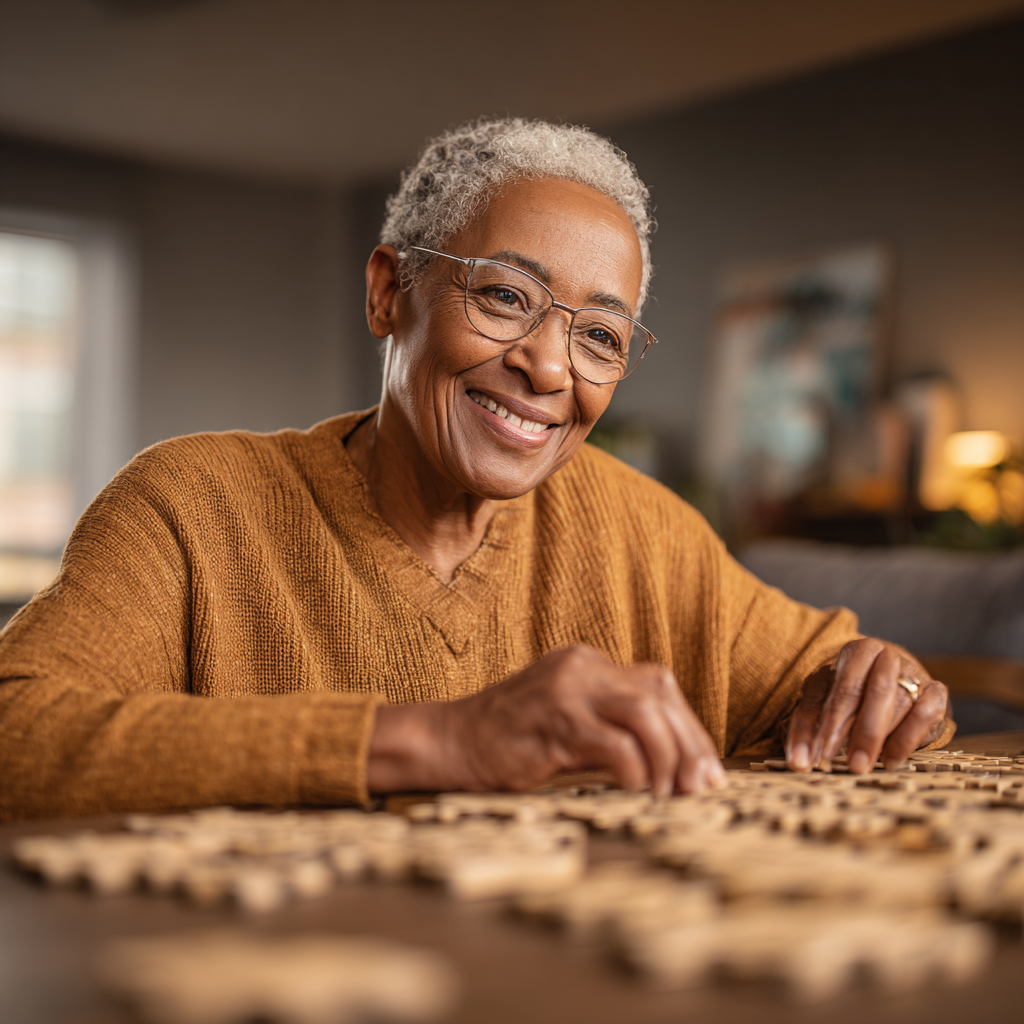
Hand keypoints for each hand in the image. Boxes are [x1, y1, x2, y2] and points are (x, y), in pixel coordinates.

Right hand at [367, 644, 724, 795]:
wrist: (448, 741)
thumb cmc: (509, 742)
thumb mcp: (567, 722)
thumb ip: (610, 727)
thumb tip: (670, 764)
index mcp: (587, 663)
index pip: (658, 685)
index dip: (690, 727)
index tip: (704, 769)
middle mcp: (581, 667)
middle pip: (660, 693)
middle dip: (690, 743)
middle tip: (700, 787)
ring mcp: (566, 690)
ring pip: (646, 712)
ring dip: (667, 756)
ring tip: (666, 792)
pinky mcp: (553, 721)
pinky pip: (614, 743)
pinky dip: (634, 769)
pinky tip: (634, 790)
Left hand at [786, 638, 948, 773]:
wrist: (876, 679)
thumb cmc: (842, 691)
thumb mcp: (818, 701)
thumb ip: (806, 728)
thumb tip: (798, 762)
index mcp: (858, 651)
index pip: (847, 686)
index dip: (836, 721)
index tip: (825, 752)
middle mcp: (889, 657)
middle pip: (880, 692)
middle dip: (865, 733)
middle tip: (853, 765)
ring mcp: (915, 674)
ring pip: (904, 705)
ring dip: (885, 740)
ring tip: (865, 765)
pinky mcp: (935, 693)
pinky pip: (929, 714)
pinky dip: (910, 739)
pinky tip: (890, 760)